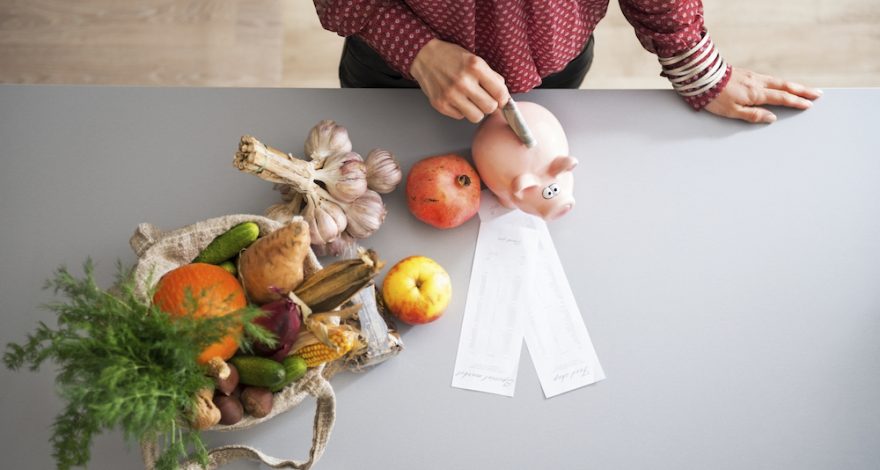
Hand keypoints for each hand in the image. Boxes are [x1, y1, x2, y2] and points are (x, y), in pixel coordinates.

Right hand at [410, 39, 509, 122]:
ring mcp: (450, 95)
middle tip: (484, 99)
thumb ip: (491, 76)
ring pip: (476, 117)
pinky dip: (461, 110)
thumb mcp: (475, 59)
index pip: (500, 93)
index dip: (503, 98)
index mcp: (475, 67)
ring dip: (476, 111)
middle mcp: (463, 82)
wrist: (423, 56)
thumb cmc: (450, 57)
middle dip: (490, 105)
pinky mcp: (440, 104)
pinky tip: (457, 99)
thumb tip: (503, 95)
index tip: (500, 98)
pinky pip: (460, 117)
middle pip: (490, 108)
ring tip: (471, 101)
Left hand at [704, 68, 821, 123]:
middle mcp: (758, 83)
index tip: (809, 105)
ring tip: (804, 89)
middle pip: (785, 87)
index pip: (781, 98)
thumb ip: (753, 115)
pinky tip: (781, 84)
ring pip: (778, 81)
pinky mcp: (747, 73)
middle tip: (817, 94)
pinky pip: (769, 78)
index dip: (796, 102)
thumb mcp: (732, 111)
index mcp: (756, 93)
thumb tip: (771, 118)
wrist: (702, 77)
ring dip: (793, 85)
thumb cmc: (714, 97)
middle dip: (802, 91)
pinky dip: (780, 82)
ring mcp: (753, 76)